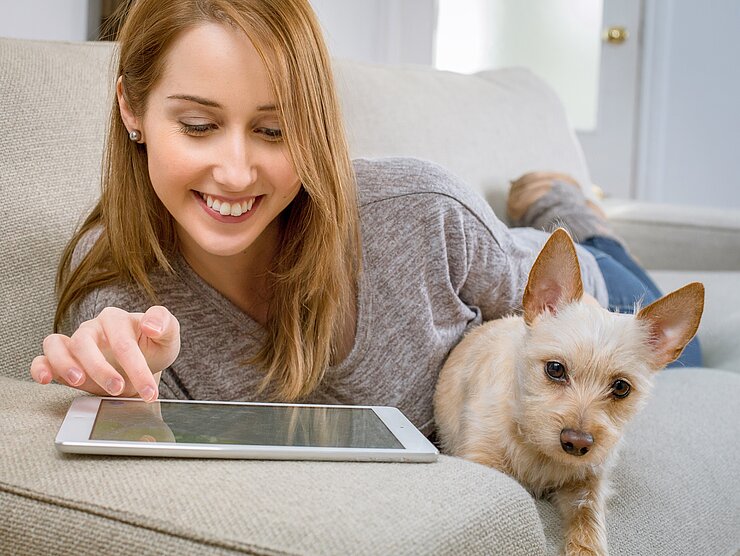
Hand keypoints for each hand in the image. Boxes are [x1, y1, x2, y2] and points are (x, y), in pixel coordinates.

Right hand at [29, 306, 179, 401]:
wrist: (144, 363)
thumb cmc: (154, 347)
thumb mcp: (168, 336)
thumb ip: (165, 323)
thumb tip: (150, 324)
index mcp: (117, 319)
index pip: (122, 341)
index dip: (136, 367)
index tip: (149, 391)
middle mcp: (92, 328)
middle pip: (85, 342)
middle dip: (101, 369)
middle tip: (118, 389)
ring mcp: (75, 343)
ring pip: (57, 345)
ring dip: (65, 364)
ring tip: (79, 381)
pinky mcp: (63, 359)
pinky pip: (43, 357)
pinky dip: (40, 367)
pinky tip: (46, 379)